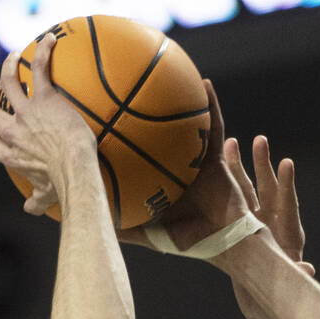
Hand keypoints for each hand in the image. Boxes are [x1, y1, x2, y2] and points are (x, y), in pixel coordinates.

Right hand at [0, 33, 96, 215]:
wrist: (74, 168)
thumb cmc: (62, 186)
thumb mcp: (45, 196)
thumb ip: (35, 202)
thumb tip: (29, 209)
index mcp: (11, 155)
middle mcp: (13, 132)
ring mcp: (26, 113)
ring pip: (7, 84)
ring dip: (8, 69)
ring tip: (14, 58)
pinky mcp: (43, 98)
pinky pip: (38, 69)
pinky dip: (43, 52)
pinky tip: (50, 40)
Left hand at [118, 80, 250, 251]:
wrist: (224, 242)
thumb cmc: (189, 241)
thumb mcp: (151, 235)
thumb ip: (127, 229)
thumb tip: (95, 222)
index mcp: (161, 185)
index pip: (140, 161)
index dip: (125, 146)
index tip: (106, 127)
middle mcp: (178, 170)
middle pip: (159, 138)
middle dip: (146, 118)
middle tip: (128, 95)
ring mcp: (196, 162)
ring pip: (186, 127)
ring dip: (179, 102)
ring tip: (167, 75)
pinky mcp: (216, 157)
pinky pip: (214, 126)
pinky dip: (211, 105)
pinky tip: (204, 85)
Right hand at [224, 135, 311, 318]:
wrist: (263, 309)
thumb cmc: (273, 305)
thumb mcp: (283, 291)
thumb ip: (295, 278)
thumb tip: (309, 270)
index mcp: (285, 237)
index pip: (288, 206)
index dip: (287, 186)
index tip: (286, 164)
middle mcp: (271, 225)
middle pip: (267, 190)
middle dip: (262, 166)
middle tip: (259, 140)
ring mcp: (254, 226)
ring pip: (247, 192)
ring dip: (239, 168)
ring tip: (231, 143)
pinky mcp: (239, 231)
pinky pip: (232, 205)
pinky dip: (225, 187)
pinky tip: (211, 169)